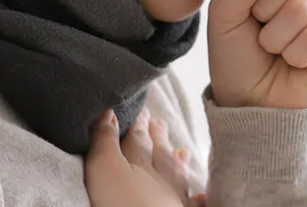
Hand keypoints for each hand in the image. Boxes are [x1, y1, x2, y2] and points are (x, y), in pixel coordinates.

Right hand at [84, 107, 206, 206]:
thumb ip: (105, 142)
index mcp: (140, 164)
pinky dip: (197, 201)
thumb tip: (108, 112)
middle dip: (157, 138)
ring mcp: (174, 201)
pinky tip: (201, 197)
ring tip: (182, 152)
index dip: (137, 124)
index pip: (137, 139)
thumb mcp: (105, 169)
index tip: (140, 109)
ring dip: (178, 163)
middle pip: (158, 154)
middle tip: (159, 121)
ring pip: (177, 178)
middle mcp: (161, 180)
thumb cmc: (123, 204)